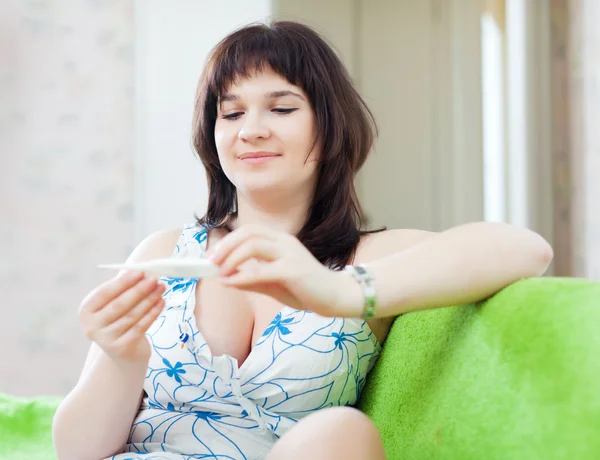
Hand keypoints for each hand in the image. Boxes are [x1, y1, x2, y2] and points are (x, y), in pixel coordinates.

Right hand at [78, 271, 165, 365]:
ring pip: (132, 315)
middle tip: (154, 279)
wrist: (125, 353)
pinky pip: (140, 326)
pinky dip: (153, 313)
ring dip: (149, 299)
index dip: (123, 282)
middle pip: (119, 305)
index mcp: (86, 311)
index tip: (140, 272)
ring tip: (161, 288)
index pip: (104, 293)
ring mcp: (106, 339)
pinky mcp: (122, 348)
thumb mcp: (115, 303)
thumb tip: (143, 272)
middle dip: (139, 290)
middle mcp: (92, 326)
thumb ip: (124, 288)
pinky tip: (161, 302)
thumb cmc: (119, 320)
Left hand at [209, 225, 362, 316]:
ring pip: (253, 246)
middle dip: (225, 246)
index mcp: (280, 241)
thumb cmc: (306, 289)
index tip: (211, 257)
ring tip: (219, 272)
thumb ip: (252, 278)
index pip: (249, 231)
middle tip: (210, 262)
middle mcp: (284, 242)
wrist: (335, 297)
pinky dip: (242, 276)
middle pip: (248, 233)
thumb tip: (225, 278)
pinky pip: (261, 270)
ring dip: (231, 258)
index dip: (227, 241)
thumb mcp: (274, 283)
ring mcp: (290, 254)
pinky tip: (230, 283)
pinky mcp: (293, 270)